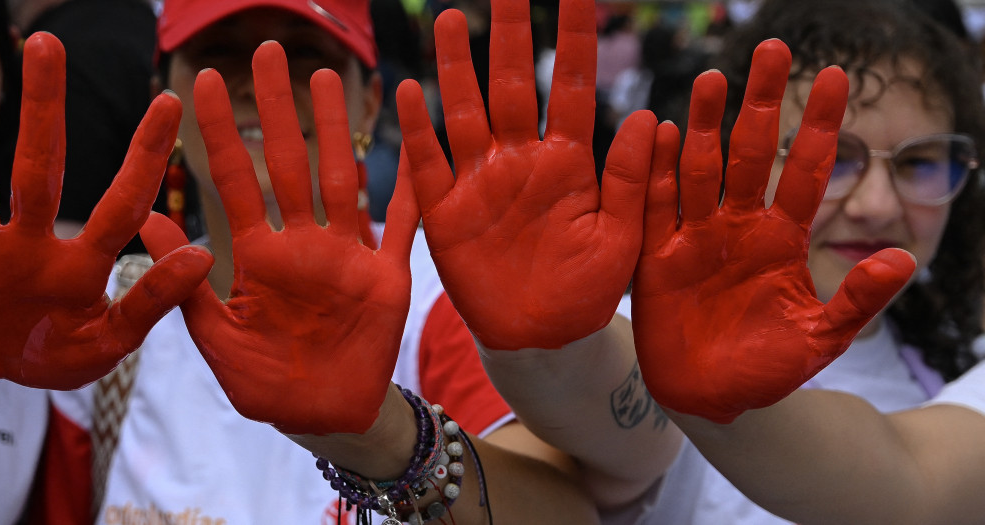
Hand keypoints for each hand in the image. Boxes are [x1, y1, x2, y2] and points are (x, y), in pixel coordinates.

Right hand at [0, 33, 212, 389]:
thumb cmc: (57, 350)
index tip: (169, 100)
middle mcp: (30, 243)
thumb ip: (151, 302)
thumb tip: (206, 256)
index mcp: (81, 263)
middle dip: (42, 110)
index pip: (121, 204)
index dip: (144, 158)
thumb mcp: (109, 340)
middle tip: (46, 44)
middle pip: (38, 169)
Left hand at [141, 42, 419, 434]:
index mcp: (259, 256)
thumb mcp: (216, 338)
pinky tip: (415, 139)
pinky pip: (404, 223)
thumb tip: (149, 227)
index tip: (202, 81)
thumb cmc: (265, 384)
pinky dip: (411, 184)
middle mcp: (303, 243)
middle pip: (290, 162)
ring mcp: (347, 255)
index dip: (219, 132)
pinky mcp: (388, 276)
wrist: (323, 419)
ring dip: (335, 129)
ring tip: (325, 78)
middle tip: (269, 51)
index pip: (235, 181)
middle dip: (279, 109)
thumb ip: (185, 285)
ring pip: (342, 177)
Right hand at [396, 0, 657, 349]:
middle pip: (513, 83)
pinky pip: (427, 166)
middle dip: (510, 32)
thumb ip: (632, 179)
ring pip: (464, 112)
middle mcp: (522, 160)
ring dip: (457, 68)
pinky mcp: (446, 214)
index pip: (573, 85)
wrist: (545, 339)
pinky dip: (417, 132)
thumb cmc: (590, 289)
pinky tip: (407, 91)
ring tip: (450, 19)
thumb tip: (649, 115)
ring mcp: (480, 183)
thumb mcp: (623, 236)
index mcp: (570, 162)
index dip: (574, 37)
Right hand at [631, 40, 914, 423]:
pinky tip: (654, 132)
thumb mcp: (821, 338)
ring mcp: (694, 237)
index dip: (821, 126)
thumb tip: (906, 257)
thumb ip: (858, 299)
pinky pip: (653, 207)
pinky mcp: (655, 256)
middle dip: (761, 102)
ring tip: (711, 78)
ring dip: (702, 125)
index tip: (836, 77)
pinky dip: (652, 173)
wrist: (711, 400)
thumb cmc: (769, 369)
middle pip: (750, 153)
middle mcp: (737, 227)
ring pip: (699, 169)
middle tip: (773, 49)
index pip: (805, 171)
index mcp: (780, 239)